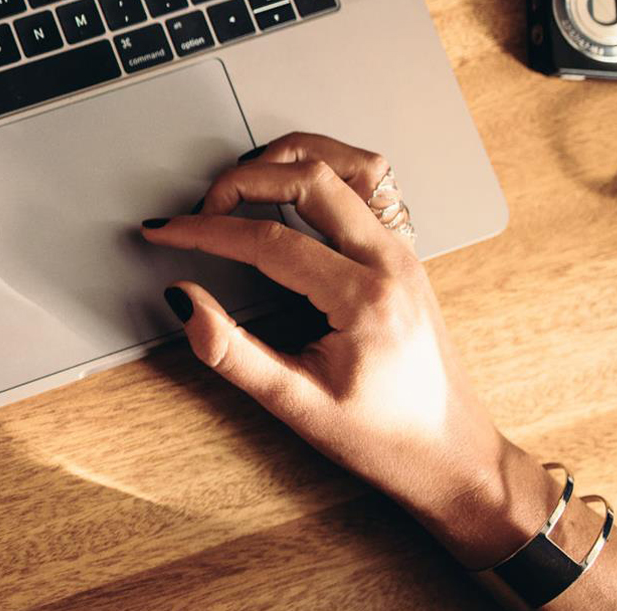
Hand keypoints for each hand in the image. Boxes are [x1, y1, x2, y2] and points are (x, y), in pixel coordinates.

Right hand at [141, 132, 554, 567]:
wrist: (451, 455)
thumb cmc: (385, 438)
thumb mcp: (297, 406)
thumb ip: (232, 352)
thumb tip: (184, 302)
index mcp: (366, 299)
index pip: (268, 239)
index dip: (205, 230)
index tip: (165, 230)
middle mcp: (391, 262)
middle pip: (309, 177)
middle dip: (242, 180)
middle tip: (200, 208)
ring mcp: (403, 251)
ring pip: (347, 163)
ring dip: (288, 159)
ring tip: (242, 183)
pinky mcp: (403, 252)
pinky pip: (370, 182)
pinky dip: (325, 167)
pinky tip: (293, 184)